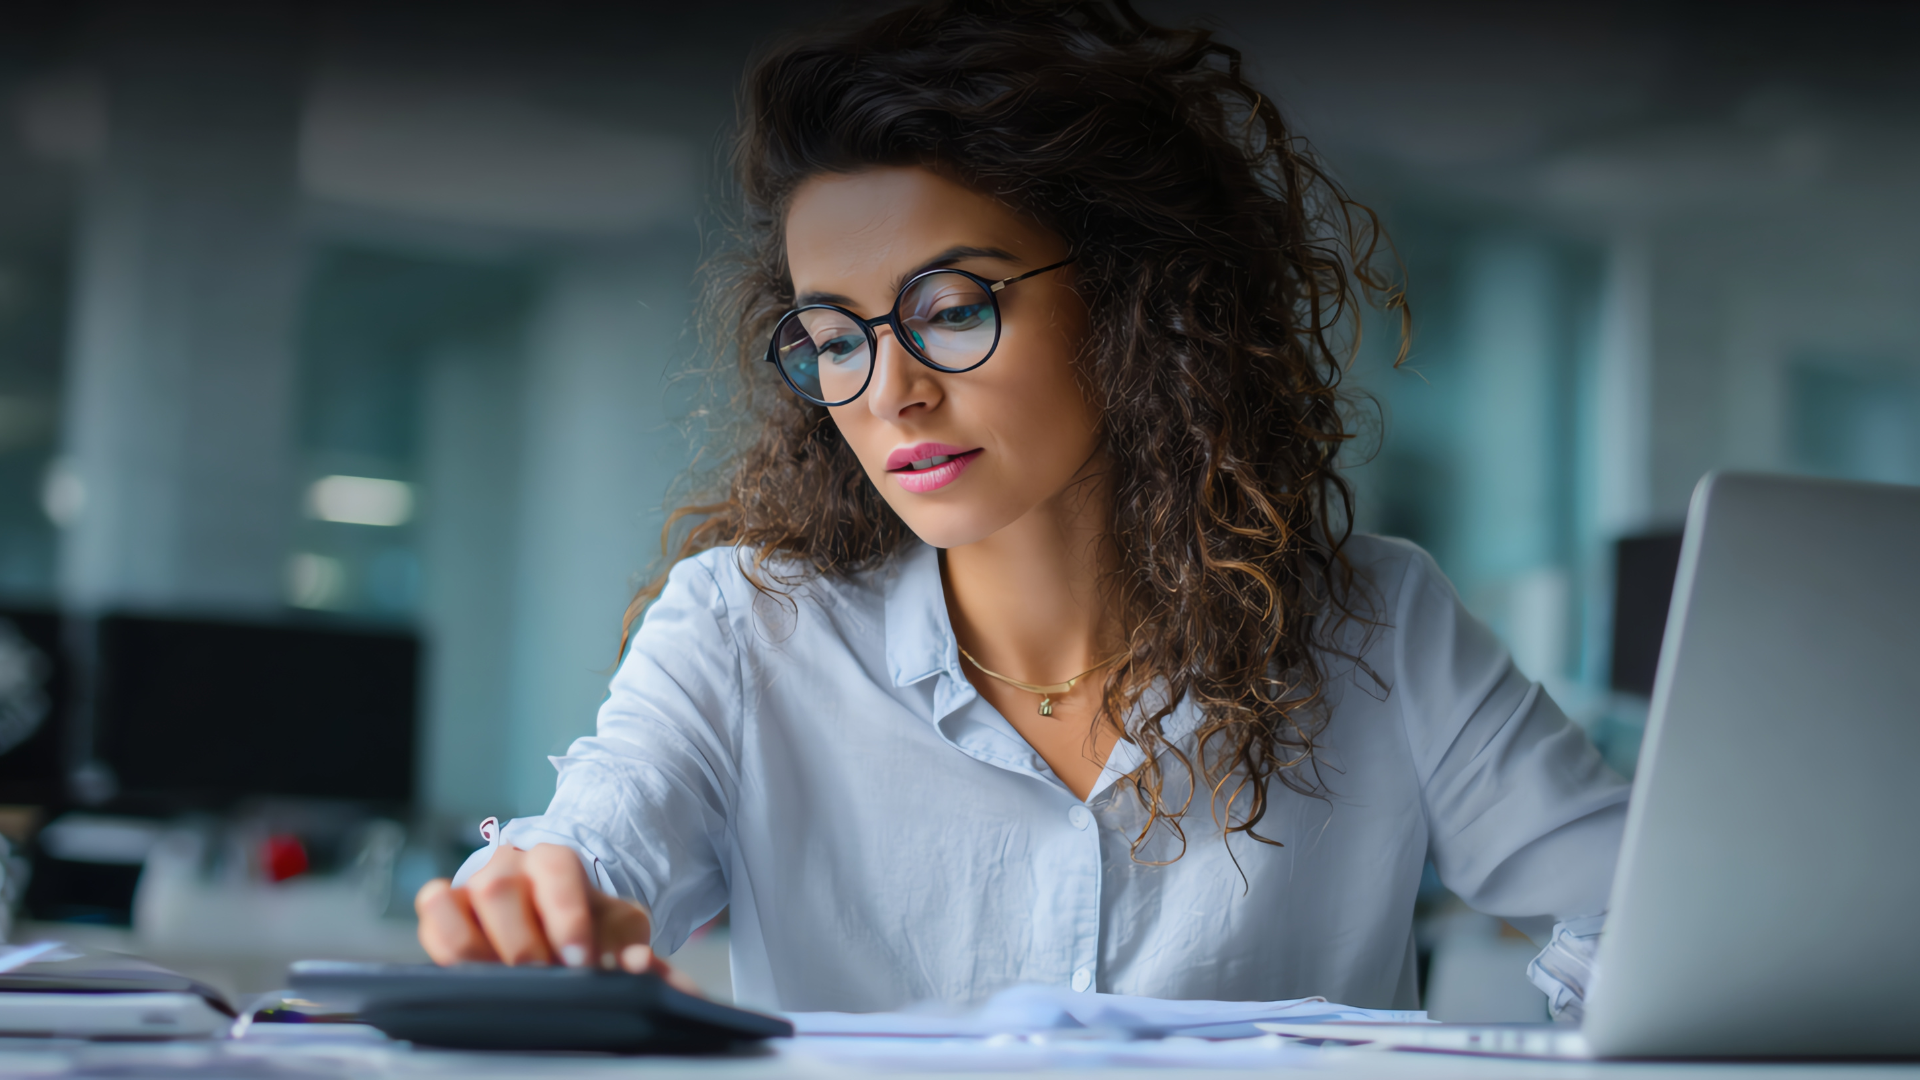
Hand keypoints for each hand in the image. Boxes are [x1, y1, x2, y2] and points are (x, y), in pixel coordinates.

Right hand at [415, 843, 701, 994]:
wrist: (560, 917)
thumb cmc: (590, 921)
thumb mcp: (619, 928)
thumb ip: (631, 945)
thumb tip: (639, 967)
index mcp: (554, 859)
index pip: (555, 871)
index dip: (565, 917)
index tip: (580, 959)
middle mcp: (507, 865)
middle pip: (498, 889)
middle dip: (522, 944)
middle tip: (544, 976)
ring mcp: (470, 886)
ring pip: (453, 903)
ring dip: (479, 951)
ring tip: (507, 982)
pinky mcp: (445, 912)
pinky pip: (430, 921)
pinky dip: (444, 948)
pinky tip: (476, 974)